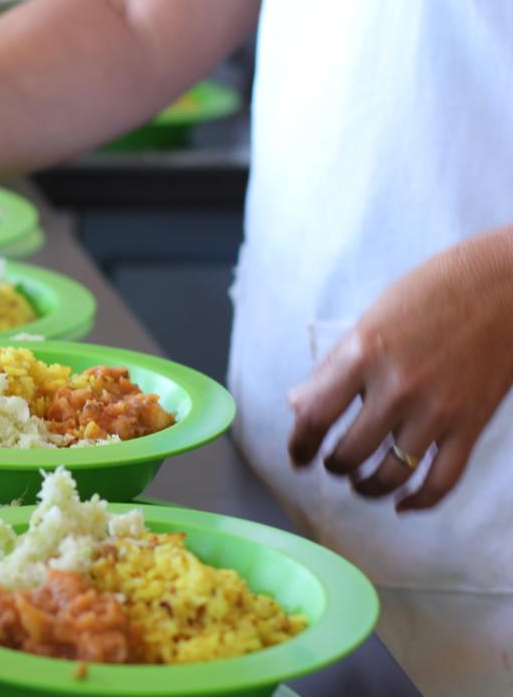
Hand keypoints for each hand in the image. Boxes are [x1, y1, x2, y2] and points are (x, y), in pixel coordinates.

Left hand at [287, 226, 512, 510]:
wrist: (506, 284)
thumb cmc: (433, 292)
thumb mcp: (371, 319)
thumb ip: (334, 366)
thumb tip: (298, 405)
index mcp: (363, 354)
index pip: (314, 416)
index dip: (299, 444)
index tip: (297, 455)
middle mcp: (397, 387)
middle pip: (349, 451)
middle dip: (332, 464)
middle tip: (330, 463)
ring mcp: (437, 410)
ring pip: (391, 474)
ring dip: (367, 486)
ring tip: (359, 483)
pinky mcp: (471, 424)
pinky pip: (442, 480)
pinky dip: (420, 501)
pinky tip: (403, 505)